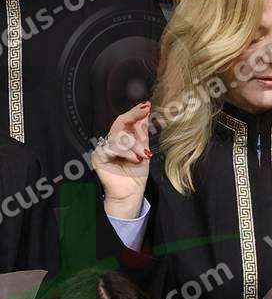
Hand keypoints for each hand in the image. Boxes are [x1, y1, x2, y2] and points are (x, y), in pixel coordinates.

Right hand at [92, 101, 151, 218]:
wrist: (130, 193)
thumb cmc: (135, 175)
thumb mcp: (144, 150)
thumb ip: (142, 133)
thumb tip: (146, 112)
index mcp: (120, 138)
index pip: (125, 120)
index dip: (135, 112)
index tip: (147, 105)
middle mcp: (110, 141)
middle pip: (120, 122)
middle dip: (136, 120)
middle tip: (146, 121)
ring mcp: (103, 148)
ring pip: (119, 136)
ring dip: (135, 145)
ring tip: (142, 156)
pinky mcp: (98, 156)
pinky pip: (112, 148)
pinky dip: (126, 152)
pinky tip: (134, 159)